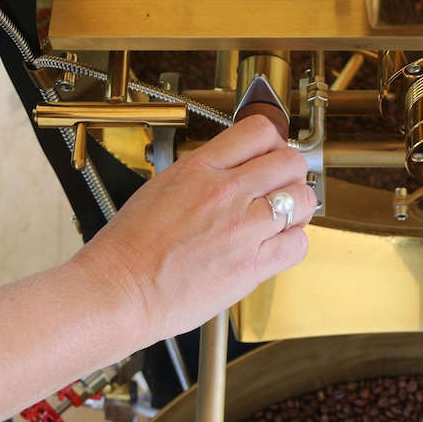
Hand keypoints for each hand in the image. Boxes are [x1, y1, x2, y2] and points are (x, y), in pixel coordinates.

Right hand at [71, 114, 316, 346]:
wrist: (120, 290)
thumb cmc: (129, 249)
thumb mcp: (161, 189)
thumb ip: (202, 176)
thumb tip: (231, 171)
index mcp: (199, 169)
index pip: (258, 131)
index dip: (272, 141)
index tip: (269, 155)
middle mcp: (226, 193)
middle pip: (289, 162)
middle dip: (290, 173)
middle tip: (280, 188)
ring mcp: (243, 229)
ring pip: (303, 200)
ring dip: (298, 208)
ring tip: (282, 219)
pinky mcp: (252, 265)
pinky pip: (299, 244)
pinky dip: (293, 244)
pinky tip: (276, 247)